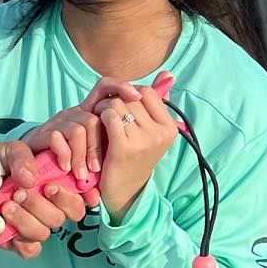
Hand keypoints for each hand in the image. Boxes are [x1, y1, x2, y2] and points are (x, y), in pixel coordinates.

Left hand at [0, 140, 89, 258]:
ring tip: (6, 204)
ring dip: (26, 219)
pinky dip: (20, 241)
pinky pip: (29, 250)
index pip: (77, 201)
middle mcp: (47, 208)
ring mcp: (32, 226)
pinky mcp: (15, 241)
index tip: (51, 187)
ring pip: (43, 233)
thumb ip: (20, 156)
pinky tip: (5, 225)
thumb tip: (30, 179)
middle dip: (41, 206)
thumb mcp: (6, 151)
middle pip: (61, 218)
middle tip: (20, 192)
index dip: (73, 198)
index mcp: (54, 188)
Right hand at [21, 106, 105, 182]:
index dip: (109, 130)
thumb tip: (95, 199)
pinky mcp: (40, 133)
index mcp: (83, 120)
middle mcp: (70, 117)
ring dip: (81, 154)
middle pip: (94, 120)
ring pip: (79, 128)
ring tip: (79, 174)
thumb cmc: (51, 165)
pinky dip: (64, 154)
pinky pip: (57, 136)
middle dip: (95, 149)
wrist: (18, 159)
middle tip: (93, 171)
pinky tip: (64, 168)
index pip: (104, 116)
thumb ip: (85, 182)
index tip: (103, 161)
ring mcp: (55, 123)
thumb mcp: (73, 171)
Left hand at [93, 85, 180, 221]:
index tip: (120, 110)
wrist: (122, 192)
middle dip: (113, 103)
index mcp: (170, 127)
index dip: (128, 96)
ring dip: (102, 111)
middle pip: (131, 98)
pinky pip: (109, 117)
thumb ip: (157, 102)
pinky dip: (99, 120)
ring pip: (117, 105)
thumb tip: (166, 74)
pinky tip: (96, 131)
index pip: (147, 92)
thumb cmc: (131, 156)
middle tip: (105, 118)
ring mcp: (145, 140)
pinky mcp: (126, 148)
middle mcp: (161, 133)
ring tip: (100, 125)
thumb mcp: (148, 131)